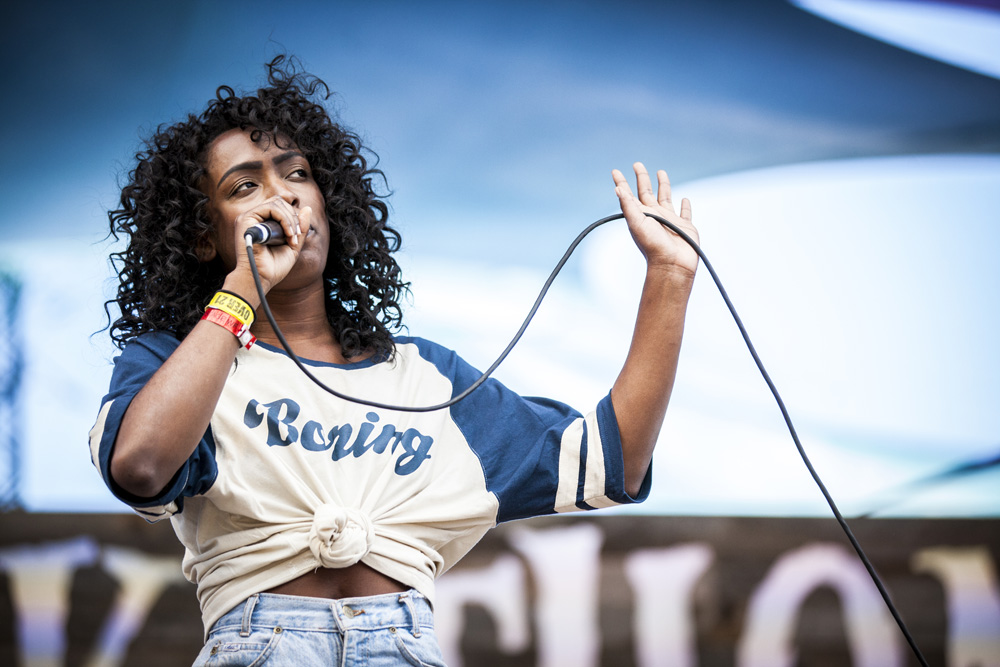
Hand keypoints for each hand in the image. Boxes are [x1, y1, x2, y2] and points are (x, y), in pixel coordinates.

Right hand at [231, 197, 313, 292]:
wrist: (261, 278)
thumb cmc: (274, 266)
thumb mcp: (293, 245)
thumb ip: (300, 228)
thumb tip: (307, 208)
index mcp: (263, 223)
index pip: (281, 207)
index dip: (293, 217)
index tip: (297, 236)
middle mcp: (255, 218)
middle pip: (280, 202)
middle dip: (293, 218)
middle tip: (295, 237)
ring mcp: (249, 217)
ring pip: (277, 203)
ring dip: (290, 220)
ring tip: (291, 238)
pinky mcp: (246, 219)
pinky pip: (271, 208)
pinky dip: (284, 219)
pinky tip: (287, 234)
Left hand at [613, 163, 698, 279]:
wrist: (672, 264)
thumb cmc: (652, 245)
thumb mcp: (637, 223)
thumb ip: (628, 205)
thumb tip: (617, 188)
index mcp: (640, 214)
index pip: (629, 194)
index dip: (622, 183)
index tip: (615, 171)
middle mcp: (654, 215)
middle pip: (646, 192)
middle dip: (642, 178)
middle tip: (637, 164)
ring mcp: (669, 220)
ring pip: (666, 198)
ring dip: (663, 185)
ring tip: (661, 172)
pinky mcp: (684, 225)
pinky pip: (685, 213)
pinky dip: (686, 206)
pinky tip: (685, 199)